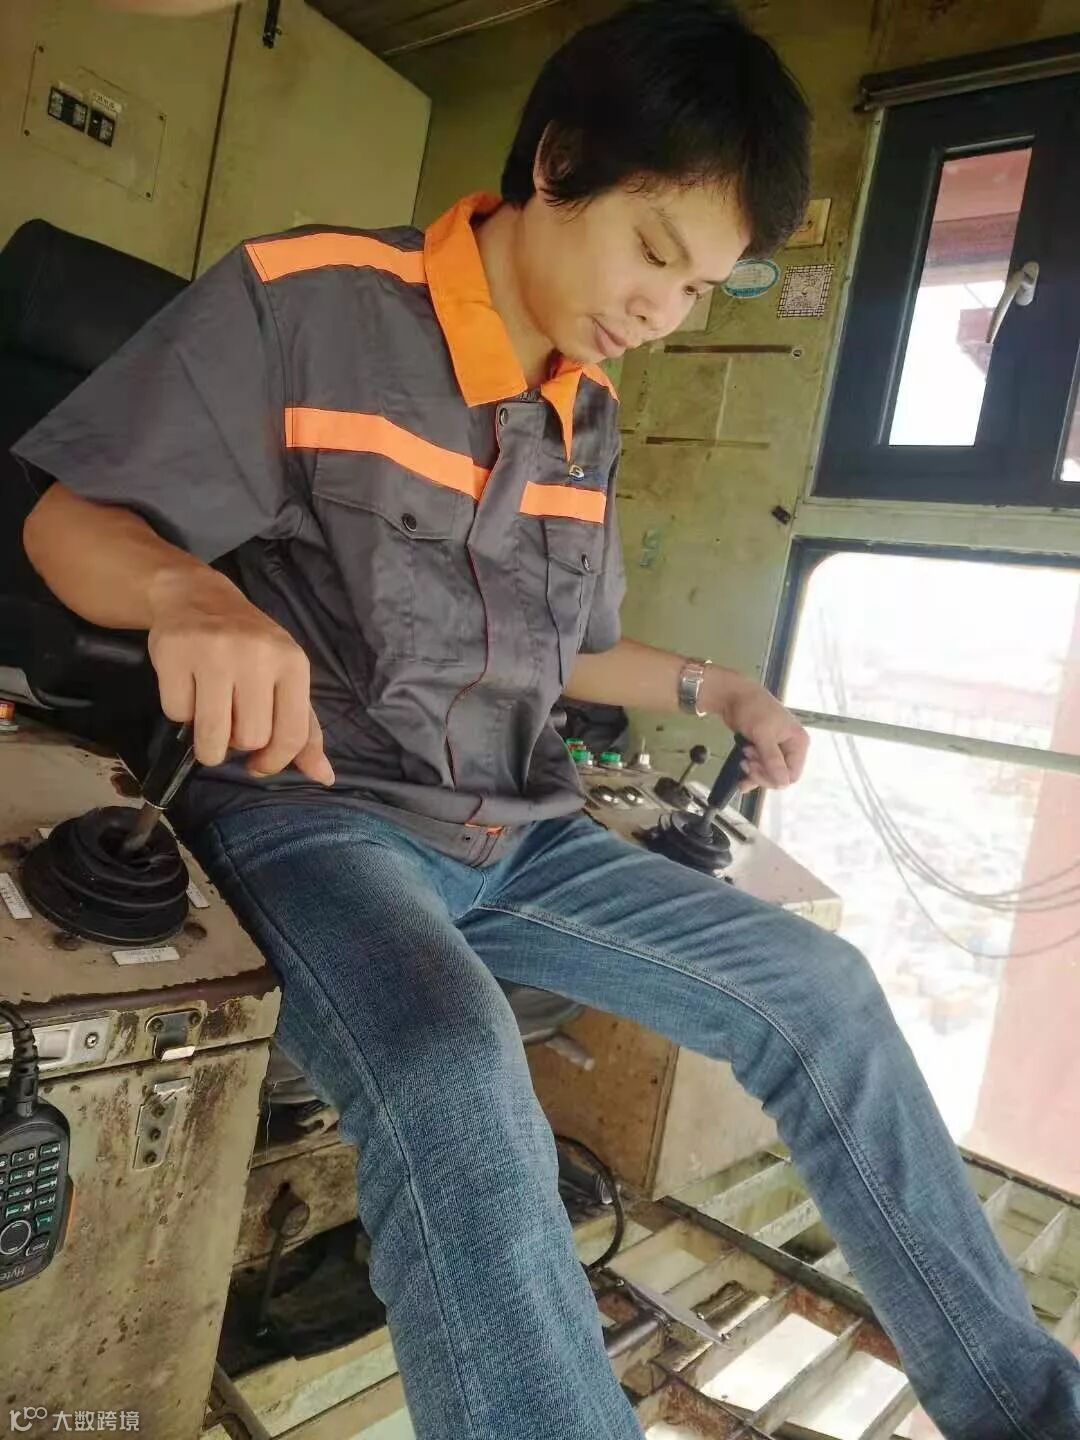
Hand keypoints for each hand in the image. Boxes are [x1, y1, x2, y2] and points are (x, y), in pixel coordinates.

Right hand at [146, 568, 334, 784]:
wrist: (198, 597)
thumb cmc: (250, 647)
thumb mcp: (285, 679)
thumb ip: (305, 729)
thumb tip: (324, 776)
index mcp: (293, 663)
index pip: (292, 735)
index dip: (274, 762)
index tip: (258, 765)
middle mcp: (257, 655)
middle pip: (249, 739)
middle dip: (236, 743)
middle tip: (230, 720)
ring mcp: (214, 652)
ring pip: (212, 736)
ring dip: (206, 743)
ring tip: (208, 719)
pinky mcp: (175, 652)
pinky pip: (176, 714)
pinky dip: (180, 712)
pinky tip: (188, 688)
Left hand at [702, 669, 807, 792]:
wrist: (733, 695)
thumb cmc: (752, 709)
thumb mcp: (763, 735)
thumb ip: (773, 760)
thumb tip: (783, 783)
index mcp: (798, 742)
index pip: (792, 774)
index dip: (773, 778)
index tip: (754, 770)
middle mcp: (791, 747)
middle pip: (780, 776)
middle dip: (762, 772)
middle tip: (746, 762)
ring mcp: (777, 749)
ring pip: (769, 774)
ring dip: (754, 771)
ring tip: (743, 758)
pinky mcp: (764, 749)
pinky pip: (761, 768)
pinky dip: (751, 774)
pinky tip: (740, 780)